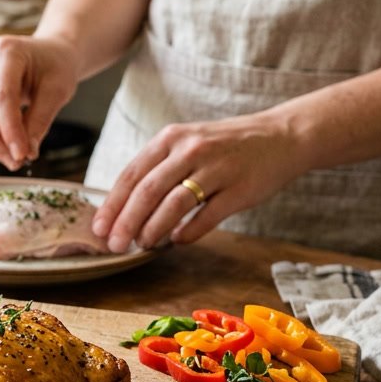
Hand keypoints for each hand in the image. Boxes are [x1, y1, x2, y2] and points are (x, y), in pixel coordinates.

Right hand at [0, 35, 79, 169]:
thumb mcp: (57, 90)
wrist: (48, 54)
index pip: (2, 96)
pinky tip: (3, 148)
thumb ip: (40, 120)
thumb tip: (27, 152)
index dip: (10, 129)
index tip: (21, 154)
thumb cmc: (55, 66)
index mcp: (7, 50)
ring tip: (12, 158)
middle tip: (15, 162)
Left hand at [90, 113, 306, 250]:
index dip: (112, 204)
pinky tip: (177, 241)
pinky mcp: (240, 188)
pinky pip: (207, 216)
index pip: (132, 174)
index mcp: (171, 138)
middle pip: (148, 190)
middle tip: (115, 245)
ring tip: (142, 244)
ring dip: (153, 228)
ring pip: (174, 203)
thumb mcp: (187, 144)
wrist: (282, 136)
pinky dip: (188, 232)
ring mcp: (217, 168)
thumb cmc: (225, 146)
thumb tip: (124, 208)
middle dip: (126, 221)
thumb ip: (158, 169)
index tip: (99, 229)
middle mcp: (191, 149)